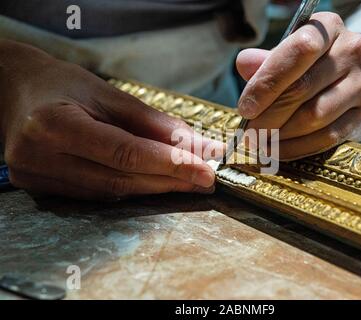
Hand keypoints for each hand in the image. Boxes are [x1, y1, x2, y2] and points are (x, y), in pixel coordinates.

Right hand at [0, 40, 222, 199]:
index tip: (205, 169)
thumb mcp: (106, 93)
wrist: (13, 90)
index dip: (170, 164)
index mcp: (54, 125)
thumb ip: (151, 122)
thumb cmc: (61, 84)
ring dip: (152, 188)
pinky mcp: (39, 188)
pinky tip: (151, 183)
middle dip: (168, 181)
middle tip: (202, 179)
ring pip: (109, 193)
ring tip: (184, 182)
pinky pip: (95, 195)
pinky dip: (128, 189)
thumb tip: (195, 145)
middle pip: (119, 179)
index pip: (125, 153)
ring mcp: (36, 177)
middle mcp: (40, 157)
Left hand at [236, 12, 360, 159]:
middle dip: (269, 116)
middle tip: (248, 134)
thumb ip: (265, 61)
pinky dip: (297, 148)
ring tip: (260, 142)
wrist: (352, 82)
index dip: (268, 82)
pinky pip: (327, 137)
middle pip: (303, 88)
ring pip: (315, 116)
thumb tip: (244, 63)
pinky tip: (279, 151)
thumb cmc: (310, 67)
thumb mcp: (287, 55)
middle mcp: (352, 51)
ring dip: (281, 135)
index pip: (299, 51)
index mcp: (329, 28)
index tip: (245, 108)